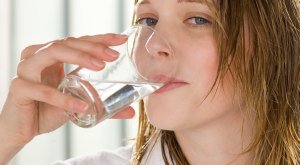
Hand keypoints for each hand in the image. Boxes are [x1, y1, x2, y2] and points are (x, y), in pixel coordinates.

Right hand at [0, 34, 134, 162]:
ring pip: (52, 52)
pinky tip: (82, 106)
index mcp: (52, 56)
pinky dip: (63, 98)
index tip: (120, 40)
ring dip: (78, 57)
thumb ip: (102, 105)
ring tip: (100, 66)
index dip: (99, 39)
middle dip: (93, 46)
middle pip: (67, 42)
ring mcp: (26, 70)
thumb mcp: (78, 102)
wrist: (23, 129)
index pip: (78, 42)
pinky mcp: (19, 89)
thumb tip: (131, 111)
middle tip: (113, 55)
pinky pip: (43, 90)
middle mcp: (38, 57)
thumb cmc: (48, 111)